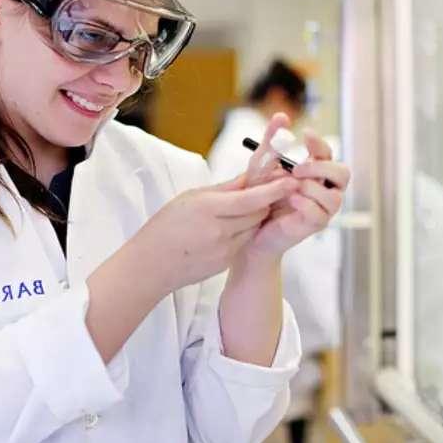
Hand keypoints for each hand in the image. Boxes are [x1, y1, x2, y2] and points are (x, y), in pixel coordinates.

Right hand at [131, 174, 297, 294]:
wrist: (151, 265)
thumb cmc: (165, 226)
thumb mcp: (189, 198)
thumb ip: (223, 189)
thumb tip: (249, 177)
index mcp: (208, 209)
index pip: (251, 199)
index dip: (274, 189)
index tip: (291, 179)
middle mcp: (220, 231)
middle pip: (258, 213)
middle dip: (264, 201)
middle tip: (268, 188)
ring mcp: (225, 250)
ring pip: (253, 228)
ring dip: (253, 217)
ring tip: (239, 209)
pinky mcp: (226, 263)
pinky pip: (243, 242)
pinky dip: (242, 232)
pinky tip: (226, 228)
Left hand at [245, 114, 350, 260]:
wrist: (247, 225)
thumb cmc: (258, 193)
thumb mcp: (261, 163)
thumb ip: (272, 141)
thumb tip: (281, 116)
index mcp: (314, 171)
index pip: (327, 154)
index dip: (319, 143)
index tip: (305, 134)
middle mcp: (322, 188)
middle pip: (342, 174)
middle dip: (322, 168)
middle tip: (297, 168)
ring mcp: (321, 208)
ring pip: (334, 196)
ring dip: (311, 188)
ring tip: (289, 187)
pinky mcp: (313, 225)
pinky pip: (320, 214)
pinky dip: (305, 204)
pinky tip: (289, 200)